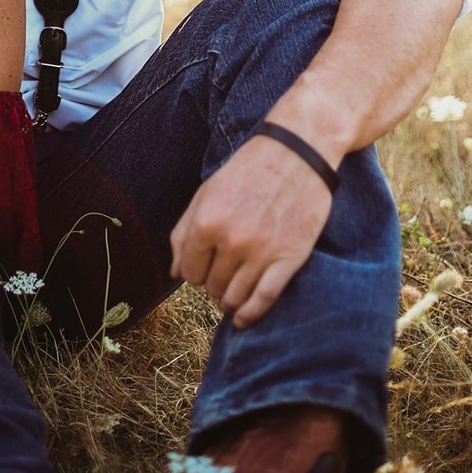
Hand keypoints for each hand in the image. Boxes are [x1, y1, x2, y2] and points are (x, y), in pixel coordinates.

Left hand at [169, 133, 332, 329]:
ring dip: (229, 301)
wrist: (296, 154)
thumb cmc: (247, 171)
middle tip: (223, 273)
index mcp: (206, 222)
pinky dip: (251, 315)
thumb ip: (184, 232)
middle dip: (214, 284)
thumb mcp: (206, 193)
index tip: (205, 266)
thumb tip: (174, 272)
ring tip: (232, 294)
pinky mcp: (289, 260)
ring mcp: (261, 253)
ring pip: (235, 298)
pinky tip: (243, 318)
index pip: (190, 273)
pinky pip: (264, 300)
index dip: (196, 272)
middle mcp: (231, 241)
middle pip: (212, 288)